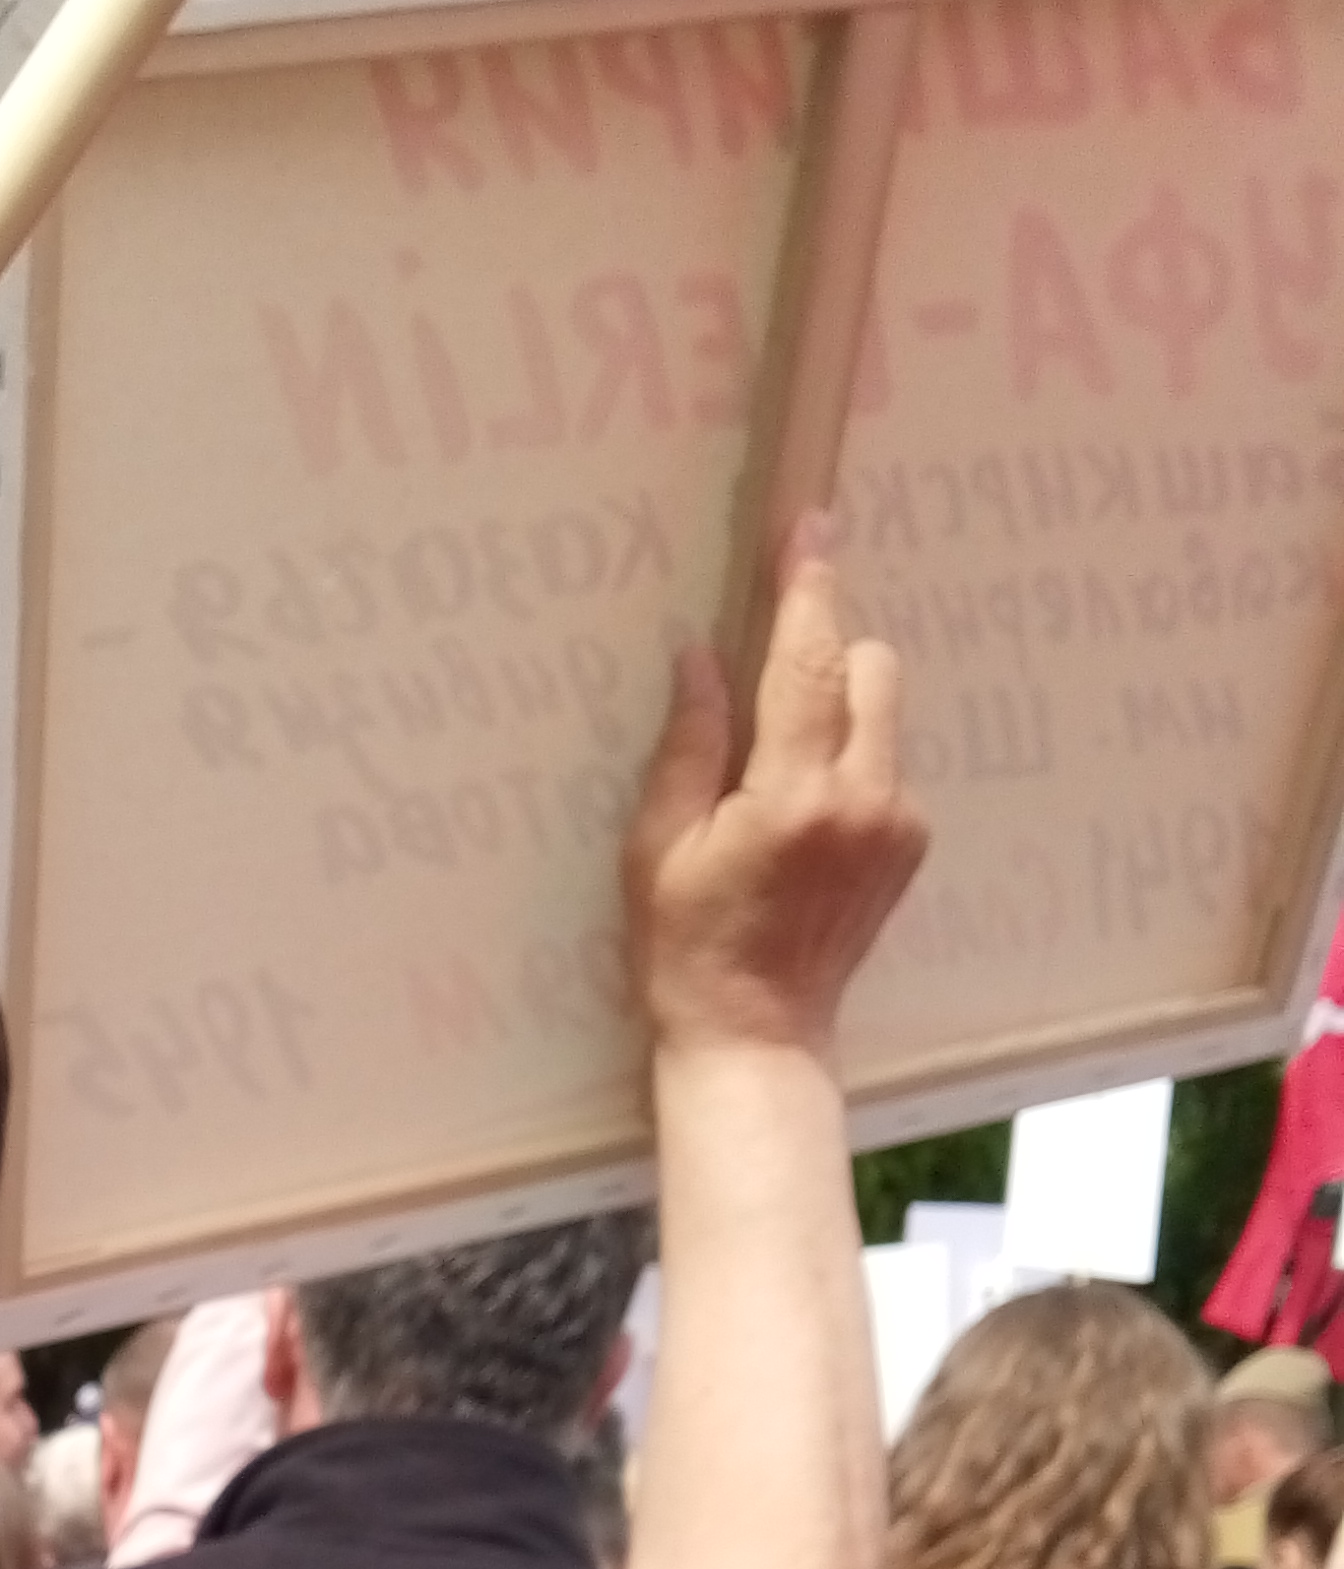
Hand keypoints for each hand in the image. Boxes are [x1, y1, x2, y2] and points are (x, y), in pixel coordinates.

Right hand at [626, 547, 927, 1063]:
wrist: (757, 1038)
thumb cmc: (688, 950)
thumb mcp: (659, 849)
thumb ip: (689, 747)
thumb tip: (703, 657)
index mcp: (793, 797)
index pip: (809, 664)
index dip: (808, 590)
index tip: (809, 530)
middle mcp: (863, 801)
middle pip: (871, 668)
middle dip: (826, 654)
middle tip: (770, 680)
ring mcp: (897, 824)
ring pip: (885, 713)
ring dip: (837, 712)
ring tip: (779, 770)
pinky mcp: (910, 845)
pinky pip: (887, 763)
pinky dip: (850, 761)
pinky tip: (803, 817)